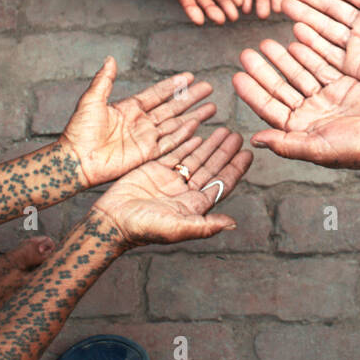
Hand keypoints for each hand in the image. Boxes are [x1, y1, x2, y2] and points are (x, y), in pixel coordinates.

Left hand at [58, 57, 217, 187]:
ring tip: (212, 107)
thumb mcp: (91, 100)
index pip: (157, 94)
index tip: (190, 76)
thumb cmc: (78, 132)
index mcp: (128, 108)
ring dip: (194, 115)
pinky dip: (184, 135)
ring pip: (175, 124)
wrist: (74, 160)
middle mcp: (140, 122)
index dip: (173, 85)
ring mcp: (145, 139)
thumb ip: (104, 80)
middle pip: (172, 107)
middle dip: (191, 98)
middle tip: (209, 88)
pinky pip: (170, 144)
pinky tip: (198, 127)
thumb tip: (111, 59)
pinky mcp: (146, 155)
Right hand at [91, 126, 250, 246]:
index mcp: (194, 206)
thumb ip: (205, 225)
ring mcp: (170, 180)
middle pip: (211, 168)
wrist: (112, 221)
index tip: (248, 154)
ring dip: (210, 145)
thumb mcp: (177, 228)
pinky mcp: (154, 170)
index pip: (221, 184)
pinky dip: (186, 142)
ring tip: (224, 130)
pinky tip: (198, 132)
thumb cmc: (143, 229)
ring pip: (195, 158)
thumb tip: (233, 224)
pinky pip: (175, 152)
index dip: (235, 169)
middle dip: (224, 152)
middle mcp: (185, 192)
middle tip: (237, 135)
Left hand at [233, 39, 359, 170]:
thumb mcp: (320, 147)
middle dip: (265, 70)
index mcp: (303, 131)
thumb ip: (286, 143)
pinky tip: (297, 38)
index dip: (253, 93)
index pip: (270, 109)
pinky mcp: (346, 85)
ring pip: (300, 73)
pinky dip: (310, 51)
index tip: (236, 76)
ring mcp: (330, 98)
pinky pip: (322, 64)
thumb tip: (254, 139)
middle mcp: (313, 115)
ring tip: (268, 41)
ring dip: (284, 58)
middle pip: (282, 87)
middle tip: (247, 51)